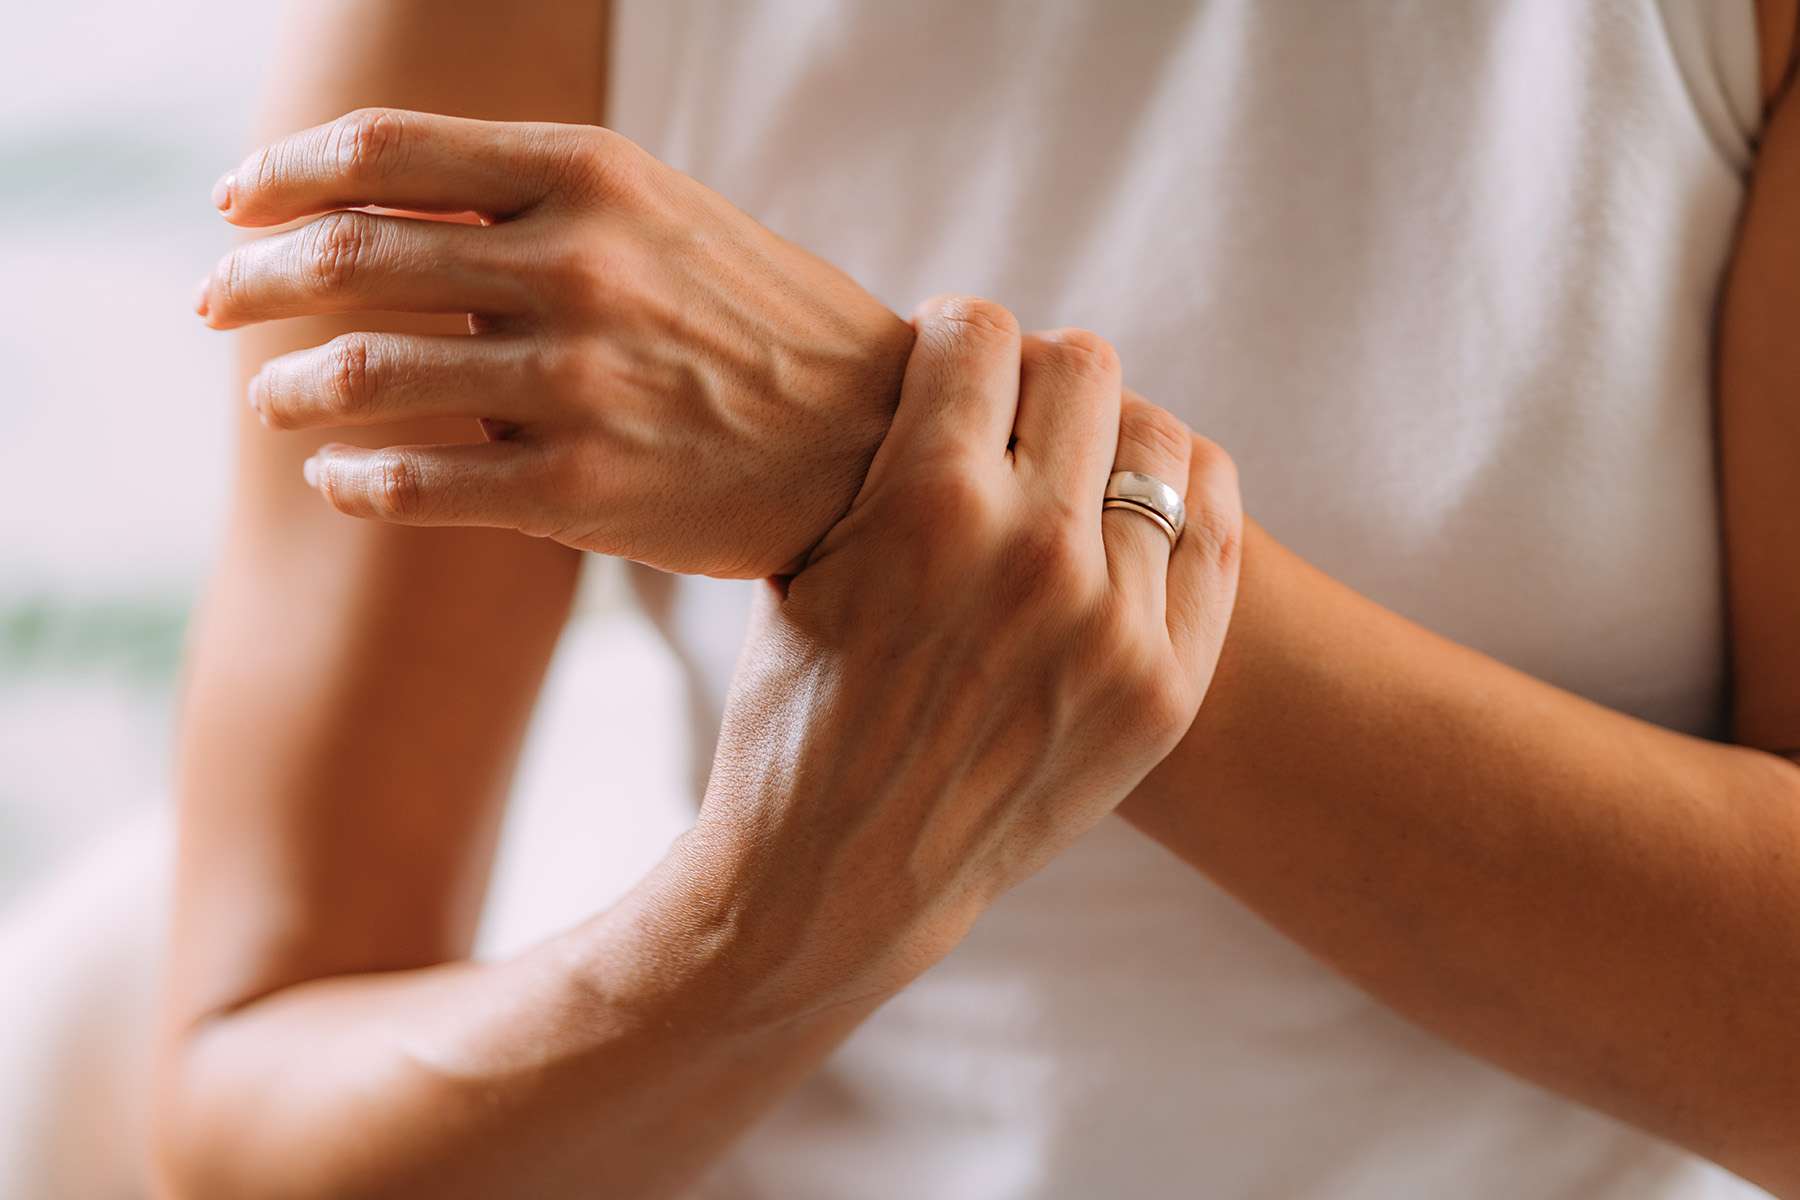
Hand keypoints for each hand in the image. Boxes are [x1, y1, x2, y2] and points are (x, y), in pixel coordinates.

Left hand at [197, 108, 912, 577]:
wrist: (878, 441)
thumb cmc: (764, 325)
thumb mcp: (668, 218)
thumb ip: (539, 201)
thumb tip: (387, 204)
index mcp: (595, 175)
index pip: (383, 153)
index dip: (283, 175)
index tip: (235, 205)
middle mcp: (580, 266)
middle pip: (346, 257)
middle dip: (250, 280)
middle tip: (215, 304)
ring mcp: (580, 382)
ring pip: (360, 376)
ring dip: (286, 390)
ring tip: (275, 404)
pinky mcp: (583, 491)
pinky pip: (414, 484)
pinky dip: (352, 480)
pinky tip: (341, 480)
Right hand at [659, 297, 1243, 1022]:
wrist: (839, 877)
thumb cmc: (798, 709)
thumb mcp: (807, 563)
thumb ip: (888, 452)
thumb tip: (965, 351)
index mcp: (928, 507)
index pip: (982, 329)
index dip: (950, 335)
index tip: (942, 362)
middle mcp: (1036, 555)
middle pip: (1084, 365)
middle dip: (1032, 376)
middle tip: (1006, 416)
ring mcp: (1115, 628)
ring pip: (1161, 438)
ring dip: (1107, 436)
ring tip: (1067, 469)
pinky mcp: (1164, 688)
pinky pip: (1213, 526)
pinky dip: (1177, 496)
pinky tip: (1126, 512)